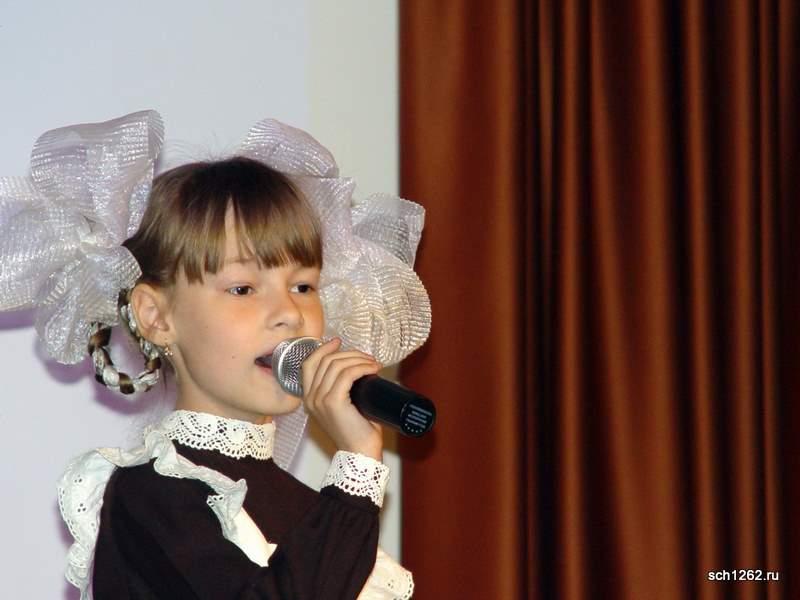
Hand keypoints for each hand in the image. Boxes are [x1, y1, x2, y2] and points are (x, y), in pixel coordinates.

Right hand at [300, 338, 383, 460]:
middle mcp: (311, 398)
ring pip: (337, 365)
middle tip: (367, 358)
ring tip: (373, 364)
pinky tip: (372, 369)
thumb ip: (343, 389)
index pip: (309, 364)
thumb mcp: (344, 405)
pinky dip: (361, 367)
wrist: (360, 453)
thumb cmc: (357, 431)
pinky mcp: (333, 402)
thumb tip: (360, 367)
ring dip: (358, 360)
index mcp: (310, 397)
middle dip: (349, 354)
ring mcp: (320, 400)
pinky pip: (347, 374)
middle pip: (326, 361)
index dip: (323, 349)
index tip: (338, 342)